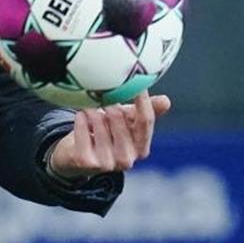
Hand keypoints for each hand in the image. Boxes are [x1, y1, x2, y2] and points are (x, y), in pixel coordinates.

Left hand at [47, 91, 171, 180]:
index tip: (135, 79)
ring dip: (92, 109)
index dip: (141, 99)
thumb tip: (166, 101)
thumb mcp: (127, 123)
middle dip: (108, 103)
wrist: (77, 157)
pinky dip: (80, 117)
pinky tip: (81, 119)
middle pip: (118, 116)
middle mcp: (127, 160)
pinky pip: (82, 126)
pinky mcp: (86, 161)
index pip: (145, 120)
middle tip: (101, 99)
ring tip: (90, 111)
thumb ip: (145, 111)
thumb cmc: (107, 134)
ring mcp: (106, 163)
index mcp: (141, 149)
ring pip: (98, 119)